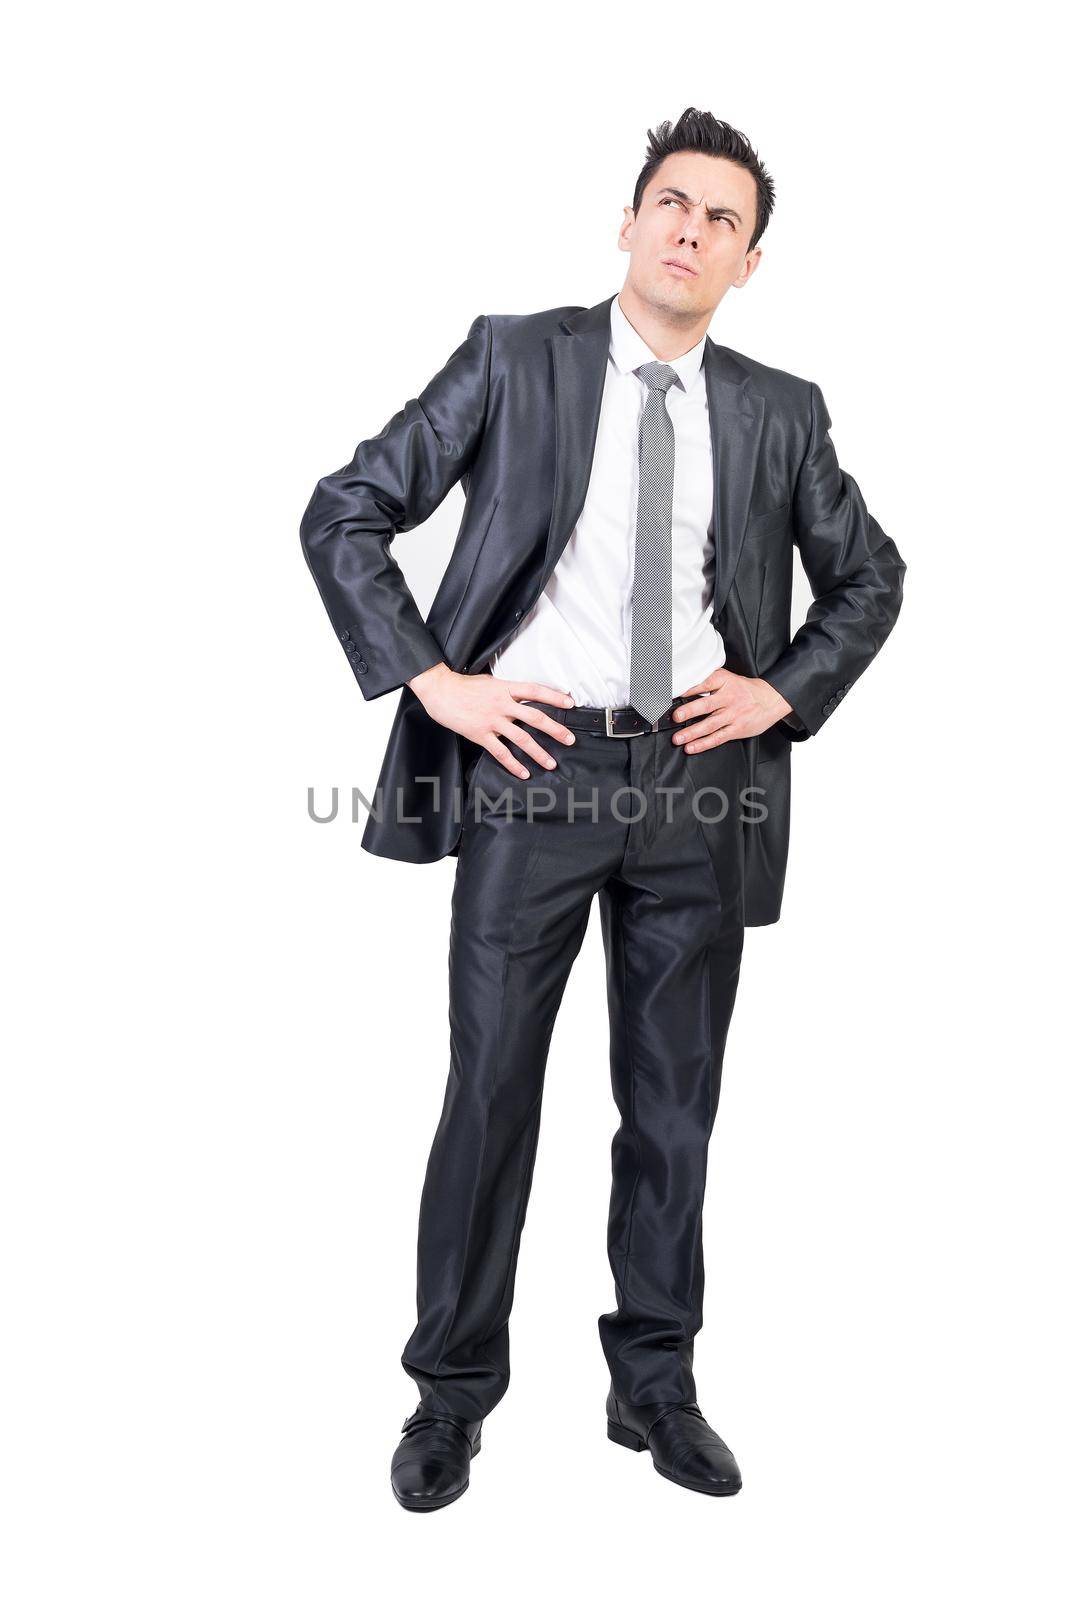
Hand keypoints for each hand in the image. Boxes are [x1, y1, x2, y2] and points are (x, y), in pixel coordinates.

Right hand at [408, 662, 575, 778]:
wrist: (440, 690)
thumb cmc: (463, 685)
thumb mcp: (490, 682)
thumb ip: (507, 690)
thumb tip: (523, 696)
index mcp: (505, 688)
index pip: (535, 691)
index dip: (555, 696)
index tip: (570, 703)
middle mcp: (501, 704)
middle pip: (535, 717)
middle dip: (555, 730)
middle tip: (570, 740)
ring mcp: (491, 721)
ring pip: (521, 738)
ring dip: (538, 752)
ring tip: (551, 763)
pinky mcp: (480, 734)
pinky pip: (500, 753)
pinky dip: (513, 764)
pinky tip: (523, 772)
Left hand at [671, 667, 792, 751]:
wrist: (771, 699)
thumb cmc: (745, 690)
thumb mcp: (729, 678)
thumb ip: (709, 680)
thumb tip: (684, 686)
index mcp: (725, 682)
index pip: (706, 683)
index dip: (690, 688)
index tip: (675, 693)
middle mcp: (729, 698)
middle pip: (706, 705)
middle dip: (689, 711)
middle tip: (676, 717)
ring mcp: (733, 715)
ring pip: (710, 725)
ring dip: (692, 732)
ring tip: (678, 739)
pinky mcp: (737, 729)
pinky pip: (718, 738)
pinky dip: (703, 744)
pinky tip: (691, 747)